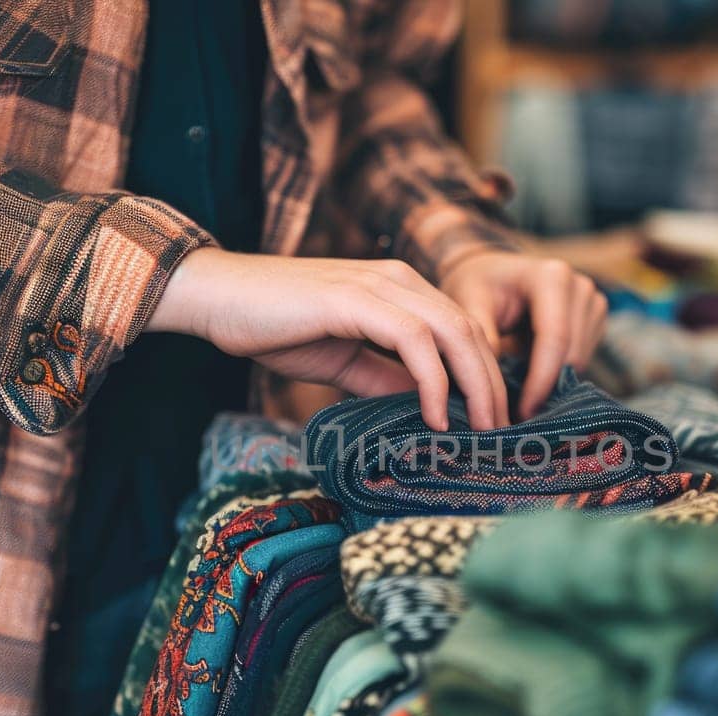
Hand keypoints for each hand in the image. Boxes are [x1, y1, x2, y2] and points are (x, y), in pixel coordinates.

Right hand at [150, 249, 506, 430]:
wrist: (217, 298)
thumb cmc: (275, 327)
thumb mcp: (343, 359)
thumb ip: (384, 377)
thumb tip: (423, 409)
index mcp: (399, 289)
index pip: (464, 330)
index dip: (486, 376)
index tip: (492, 422)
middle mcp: (398, 280)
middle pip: (471, 331)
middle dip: (493, 385)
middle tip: (500, 434)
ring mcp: (378, 285)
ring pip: (454, 332)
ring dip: (474, 385)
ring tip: (479, 430)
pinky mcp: (355, 299)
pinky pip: (414, 340)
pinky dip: (432, 380)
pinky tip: (434, 416)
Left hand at [439, 251, 607, 418]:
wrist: (492, 271)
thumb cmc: (476, 286)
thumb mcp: (468, 305)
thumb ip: (483, 338)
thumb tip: (495, 382)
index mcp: (551, 277)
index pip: (555, 338)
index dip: (541, 381)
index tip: (522, 413)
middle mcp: (579, 285)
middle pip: (572, 354)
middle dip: (545, 387)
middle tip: (516, 415)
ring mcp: (592, 300)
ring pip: (580, 361)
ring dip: (551, 381)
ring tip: (518, 390)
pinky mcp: (596, 316)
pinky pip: (582, 358)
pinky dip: (557, 371)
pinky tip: (531, 369)